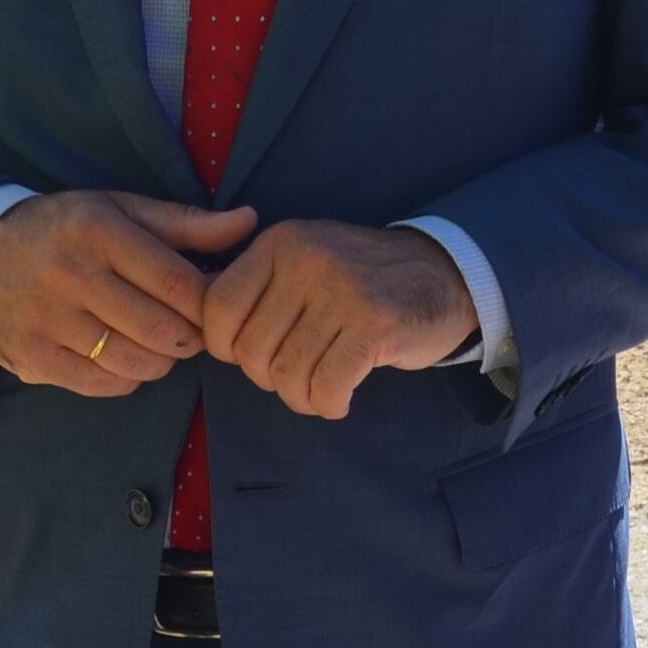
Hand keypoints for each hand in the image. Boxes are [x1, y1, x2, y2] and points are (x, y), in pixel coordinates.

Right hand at [0, 192, 258, 397]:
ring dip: (160, 360)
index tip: (213, 308)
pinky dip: (125, 377)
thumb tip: (249, 222)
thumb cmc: (66, 230)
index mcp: (98, 231)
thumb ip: (187, 223)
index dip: (208, 306)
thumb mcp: (121, 210)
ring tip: (155, 342)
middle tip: (187, 330)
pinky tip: (121, 355)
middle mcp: (71, 276)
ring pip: (136, 364)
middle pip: (163, 331)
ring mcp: (48, 321)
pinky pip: (103, 385)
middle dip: (188, 337)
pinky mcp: (33, 358)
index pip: (178, 284)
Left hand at [197, 220, 477, 420]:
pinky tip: (341, 398)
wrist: (444, 273)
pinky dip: (329, 405)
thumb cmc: (361, 280)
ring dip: (302, 398)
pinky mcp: (375, 325)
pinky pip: (327, 387)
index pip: (218, 309)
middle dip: (269, 379)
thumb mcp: (304, 260)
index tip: (256, 356)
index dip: (226, 348)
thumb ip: (258, 288)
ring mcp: (343, 291)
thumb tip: (203, 331)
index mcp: (280, 243)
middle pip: (250, 351)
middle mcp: (307, 260)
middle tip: (299, 374)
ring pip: (288, 375)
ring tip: (321, 389)